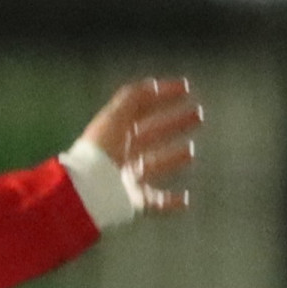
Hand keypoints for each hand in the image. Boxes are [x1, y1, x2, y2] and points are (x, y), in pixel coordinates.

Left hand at [76, 75, 199, 218]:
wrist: (88, 190)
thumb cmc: (101, 150)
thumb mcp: (116, 117)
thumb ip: (135, 98)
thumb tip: (156, 85)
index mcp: (116, 130)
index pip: (142, 108)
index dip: (163, 96)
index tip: (187, 89)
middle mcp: (122, 152)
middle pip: (152, 134)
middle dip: (174, 123)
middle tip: (198, 115)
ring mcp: (127, 176)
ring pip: (154, 164)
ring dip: (173, 158)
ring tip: (191, 152)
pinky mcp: (132, 200)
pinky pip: (154, 202)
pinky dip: (170, 202)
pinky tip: (186, 200)